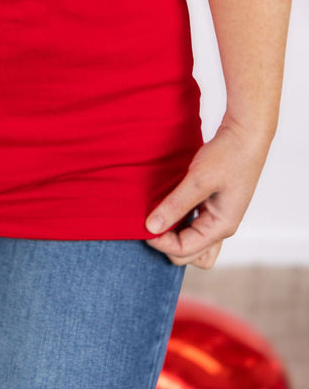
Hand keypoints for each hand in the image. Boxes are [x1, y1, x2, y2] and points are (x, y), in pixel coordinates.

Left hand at [144, 118, 273, 268]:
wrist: (246, 134)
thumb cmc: (228, 155)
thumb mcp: (198, 180)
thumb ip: (175, 205)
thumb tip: (151, 227)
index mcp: (221, 226)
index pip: (185, 250)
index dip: (160, 242)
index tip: (142, 226)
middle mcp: (221, 226)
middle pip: (190, 254)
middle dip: (167, 244)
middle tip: (149, 223)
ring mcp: (218, 216)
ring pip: (193, 242)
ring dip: (174, 234)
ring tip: (157, 216)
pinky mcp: (214, 204)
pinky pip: (194, 223)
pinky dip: (179, 220)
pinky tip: (167, 204)